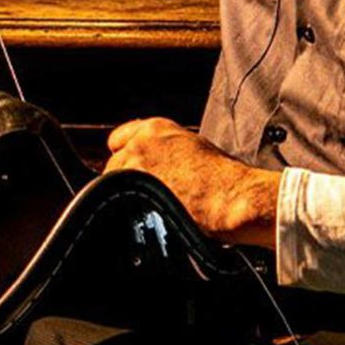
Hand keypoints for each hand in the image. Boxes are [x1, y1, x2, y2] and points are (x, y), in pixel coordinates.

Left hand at [103, 117, 278, 248]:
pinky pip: (117, 205)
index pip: (118, 139)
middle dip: (125, 179)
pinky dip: (128, 212)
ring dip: (126, 197)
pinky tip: (147, 216)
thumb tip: (153, 164)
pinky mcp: (134, 194)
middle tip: (146, 194)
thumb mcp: (193, 146)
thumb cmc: (223, 177)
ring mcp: (135, 168)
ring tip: (150, 208)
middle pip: (113, 164)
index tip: (129, 169)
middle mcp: (141, 143)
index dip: (125, 155)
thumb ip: (164, 148)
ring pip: (113, 186)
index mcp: (156, 128)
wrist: (232, 197)